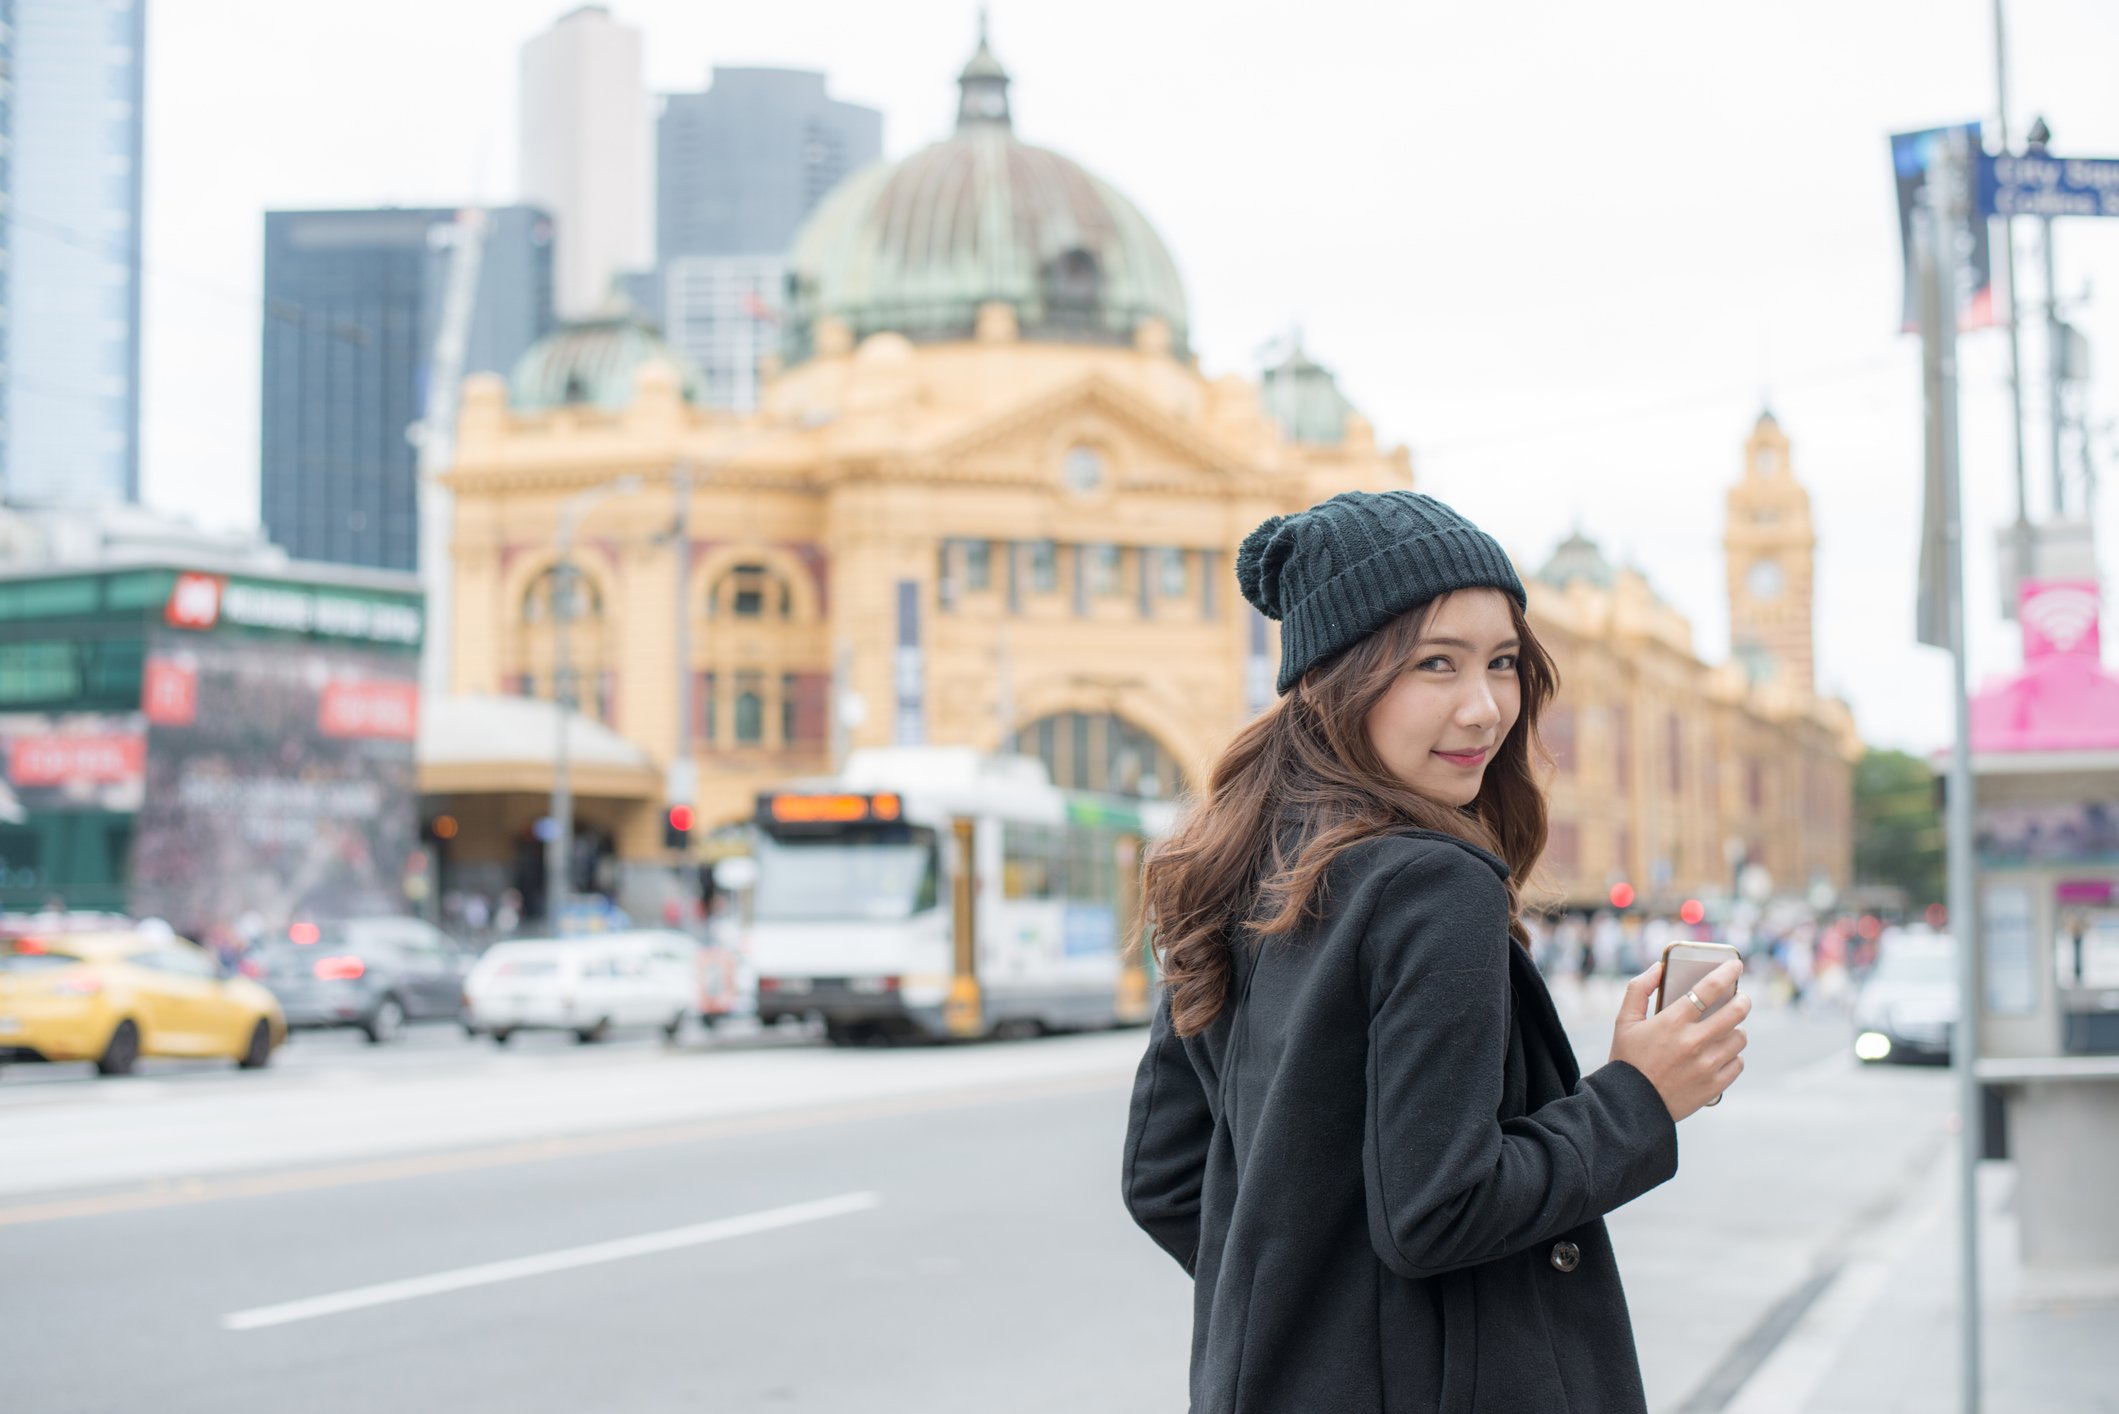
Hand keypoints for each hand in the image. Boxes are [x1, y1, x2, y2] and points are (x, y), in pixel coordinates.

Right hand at [1607, 959, 1749, 1121]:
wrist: (1630, 1106)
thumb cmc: (1627, 1060)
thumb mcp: (1624, 1021)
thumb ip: (1639, 989)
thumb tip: (1659, 968)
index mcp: (1672, 1022)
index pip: (1709, 988)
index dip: (1727, 972)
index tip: (1736, 964)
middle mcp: (1694, 1042)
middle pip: (1735, 1012)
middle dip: (1742, 1000)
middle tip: (1741, 998)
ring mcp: (1707, 1065)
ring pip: (1740, 1038)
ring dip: (1736, 1030)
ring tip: (1726, 1030)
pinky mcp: (1715, 1086)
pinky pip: (1738, 1064)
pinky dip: (1733, 1057)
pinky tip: (1721, 1055)